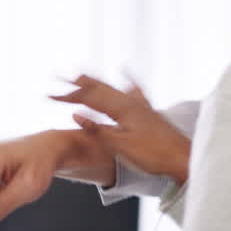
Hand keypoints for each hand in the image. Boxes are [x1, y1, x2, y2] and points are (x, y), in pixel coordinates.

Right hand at [51, 75, 189, 183]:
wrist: (181, 158)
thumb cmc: (153, 154)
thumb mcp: (119, 145)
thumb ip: (97, 129)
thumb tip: (76, 115)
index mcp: (122, 109)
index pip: (89, 99)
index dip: (68, 96)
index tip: (49, 95)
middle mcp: (131, 102)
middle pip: (100, 89)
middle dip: (78, 84)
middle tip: (59, 78)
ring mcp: (141, 105)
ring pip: (113, 88)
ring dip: (95, 82)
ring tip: (82, 75)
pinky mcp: (149, 111)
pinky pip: (133, 89)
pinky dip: (125, 80)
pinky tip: (125, 72)